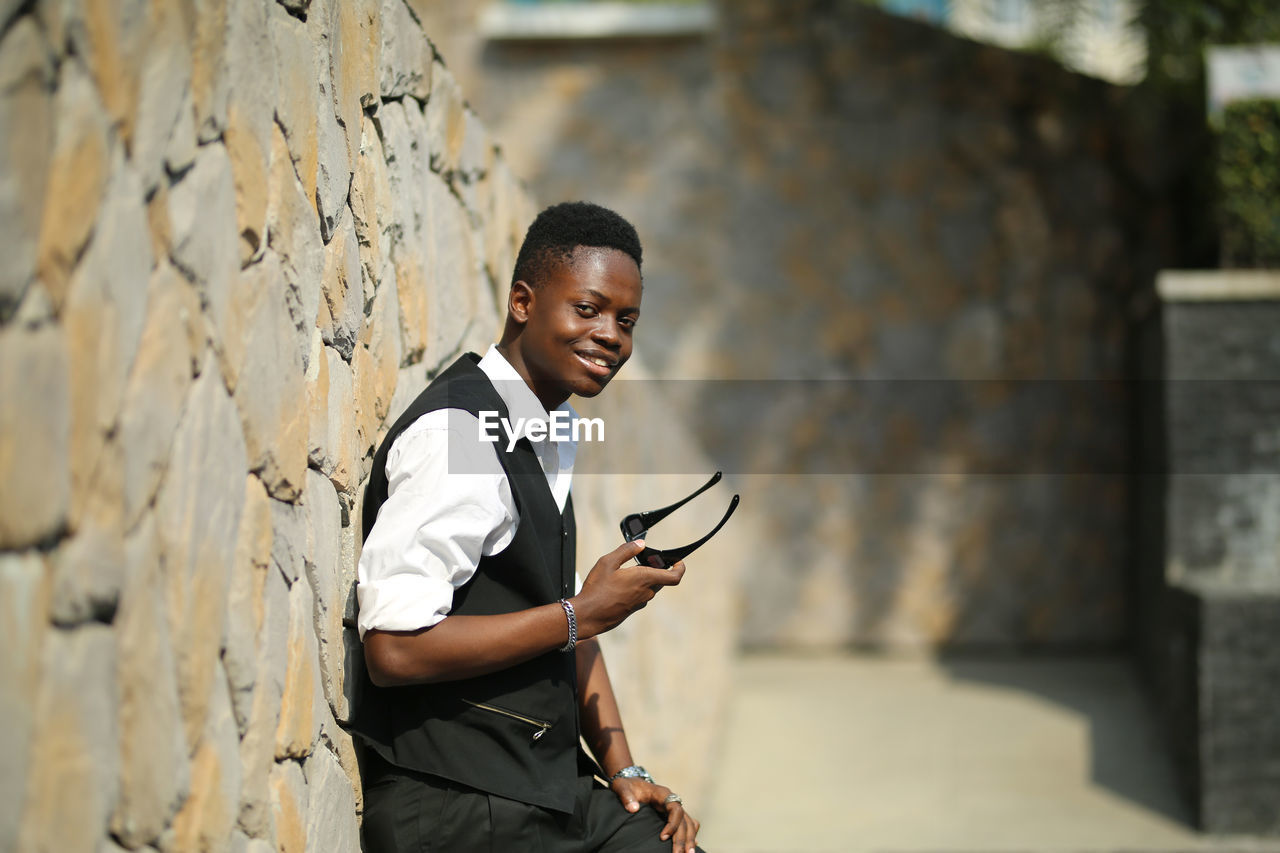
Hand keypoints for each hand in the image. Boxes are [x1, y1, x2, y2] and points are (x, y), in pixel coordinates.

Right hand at [571, 541, 685, 639]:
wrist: (587, 615)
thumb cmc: (597, 589)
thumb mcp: (608, 562)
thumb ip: (626, 551)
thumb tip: (640, 544)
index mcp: (644, 579)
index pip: (674, 577)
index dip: (680, 567)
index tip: (677, 560)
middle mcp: (646, 592)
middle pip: (661, 579)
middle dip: (656, 568)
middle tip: (645, 559)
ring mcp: (639, 602)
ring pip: (650, 587)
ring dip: (644, 578)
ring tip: (628, 571)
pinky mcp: (631, 609)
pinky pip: (640, 595)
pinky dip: (636, 587)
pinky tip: (619, 584)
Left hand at [611, 776, 699, 852]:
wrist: (630, 783)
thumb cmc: (627, 786)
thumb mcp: (622, 787)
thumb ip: (626, 796)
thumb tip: (633, 809)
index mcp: (662, 793)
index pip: (675, 808)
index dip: (672, 824)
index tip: (663, 838)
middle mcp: (671, 800)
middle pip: (684, 820)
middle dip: (683, 838)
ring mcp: (674, 808)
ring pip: (689, 824)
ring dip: (690, 839)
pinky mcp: (673, 815)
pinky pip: (688, 824)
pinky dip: (691, 835)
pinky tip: (691, 847)